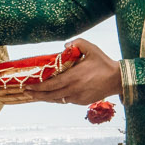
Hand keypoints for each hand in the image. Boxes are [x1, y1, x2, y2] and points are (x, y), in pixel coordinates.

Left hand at [0, 38, 122, 105]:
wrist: (117, 79)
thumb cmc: (103, 63)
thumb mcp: (91, 48)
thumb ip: (77, 43)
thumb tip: (65, 44)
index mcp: (73, 77)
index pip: (50, 84)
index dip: (38, 87)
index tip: (28, 86)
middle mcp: (73, 89)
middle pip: (50, 95)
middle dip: (37, 94)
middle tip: (26, 92)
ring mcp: (77, 97)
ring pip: (57, 99)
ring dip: (46, 98)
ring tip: (36, 95)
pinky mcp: (82, 102)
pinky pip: (66, 100)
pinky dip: (57, 98)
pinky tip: (52, 95)